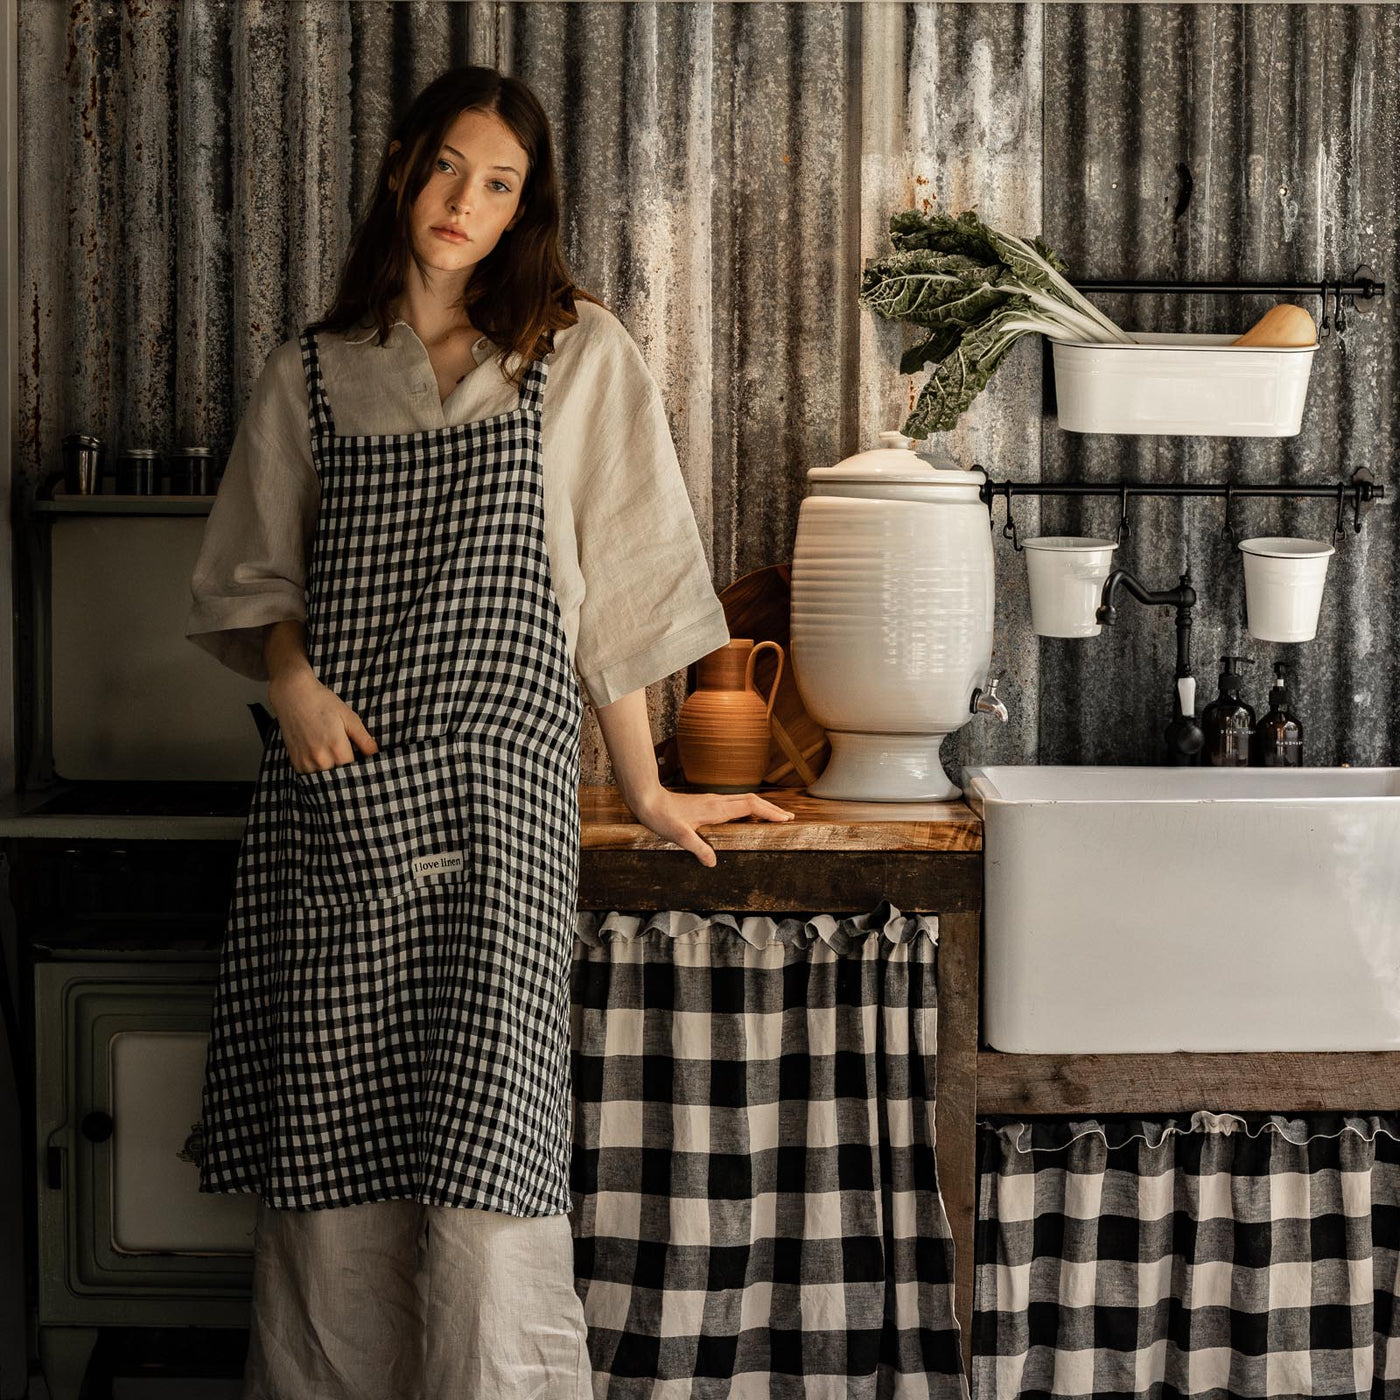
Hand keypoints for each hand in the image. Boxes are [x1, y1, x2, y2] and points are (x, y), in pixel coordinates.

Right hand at [268, 670, 378, 774]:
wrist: (293, 695)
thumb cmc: (324, 703)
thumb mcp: (350, 719)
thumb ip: (365, 741)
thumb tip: (377, 756)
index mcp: (338, 750)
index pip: (356, 771)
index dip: (361, 768)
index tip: (363, 764)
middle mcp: (321, 760)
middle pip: (340, 777)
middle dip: (347, 773)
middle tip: (349, 760)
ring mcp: (306, 762)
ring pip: (325, 780)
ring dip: (332, 774)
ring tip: (334, 758)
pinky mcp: (295, 762)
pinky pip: (310, 776)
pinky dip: (318, 771)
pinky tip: (322, 759)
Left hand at [628, 787, 793, 866]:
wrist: (647, 800)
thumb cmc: (662, 817)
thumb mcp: (679, 837)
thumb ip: (697, 848)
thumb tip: (714, 863)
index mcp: (716, 809)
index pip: (750, 807)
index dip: (769, 812)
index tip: (784, 819)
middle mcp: (717, 802)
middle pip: (752, 801)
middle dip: (771, 809)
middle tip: (788, 818)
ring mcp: (712, 801)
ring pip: (744, 800)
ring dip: (761, 807)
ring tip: (774, 817)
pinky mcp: (707, 802)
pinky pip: (735, 803)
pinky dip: (749, 808)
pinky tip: (747, 817)